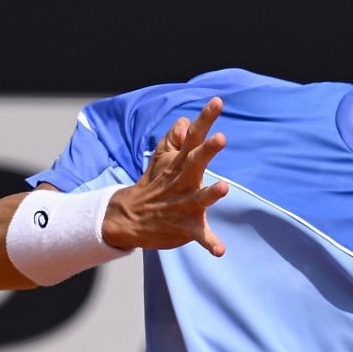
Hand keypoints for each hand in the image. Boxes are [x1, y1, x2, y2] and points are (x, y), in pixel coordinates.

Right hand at [101, 98, 233, 254]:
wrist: (128, 217)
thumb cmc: (153, 184)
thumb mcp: (161, 160)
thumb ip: (174, 140)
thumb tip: (185, 121)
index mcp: (179, 163)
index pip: (193, 137)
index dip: (205, 119)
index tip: (217, 101)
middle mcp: (182, 181)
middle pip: (195, 162)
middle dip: (208, 150)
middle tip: (221, 138)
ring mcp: (183, 204)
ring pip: (198, 198)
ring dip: (211, 193)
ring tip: (224, 187)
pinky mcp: (184, 227)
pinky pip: (199, 235)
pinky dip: (209, 243)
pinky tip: (220, 251)